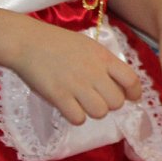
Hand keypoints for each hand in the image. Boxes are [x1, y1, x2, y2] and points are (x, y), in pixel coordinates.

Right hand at [8, 20, 140, 125]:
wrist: (27, 42)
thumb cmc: (58, 43)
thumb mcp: (88, 46)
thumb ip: (104, 63)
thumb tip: (119, 83)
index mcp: (103, 57)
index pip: (131, 79)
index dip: (134, 93)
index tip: (131, 98)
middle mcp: (93, 72)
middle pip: (116, 102)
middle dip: (109, 104)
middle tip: (98, 99)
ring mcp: (76, 85)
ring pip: (100, 113)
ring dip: (93, 111)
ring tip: (82, 104)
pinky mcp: (58, 96)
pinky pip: (78, 118)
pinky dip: (75, 117)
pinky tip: (69, 107)